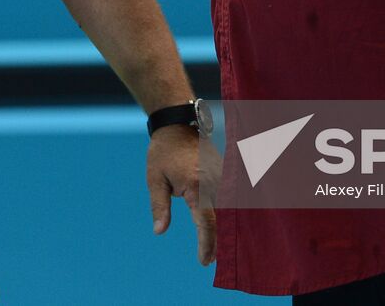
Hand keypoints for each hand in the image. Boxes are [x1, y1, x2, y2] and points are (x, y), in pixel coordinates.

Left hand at [147, 125, 218, 265]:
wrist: (177, 124)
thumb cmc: (163, 152)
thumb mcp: (155, 180)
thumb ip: (159, 207)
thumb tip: (159, 232)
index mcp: (197, 185)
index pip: (206, 223)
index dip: (206, 244)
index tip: (203, 261)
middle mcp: (215, 182)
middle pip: (221, 220)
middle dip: (218, 242)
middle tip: (210, 261)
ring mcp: (223, 177)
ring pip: (228, 210)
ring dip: (224, 229)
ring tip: (217, 250)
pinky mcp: (225, 173)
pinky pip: (229, 198)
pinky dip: (226, 214)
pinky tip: (223, 227)